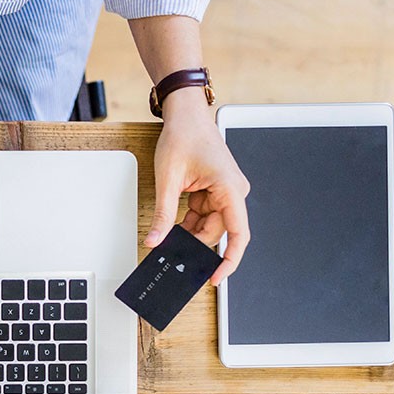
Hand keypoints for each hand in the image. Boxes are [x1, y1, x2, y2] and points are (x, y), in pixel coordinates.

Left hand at [147, 90, 250, 284]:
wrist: (184, 115)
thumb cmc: (183, 136)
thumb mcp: (168, 179)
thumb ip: (163, 214)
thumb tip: (156, 240)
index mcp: (229, 189)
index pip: (238, 234)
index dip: (229, 260)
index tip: (217, 277)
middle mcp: (233, 192)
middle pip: (218, 232)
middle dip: (195, 245)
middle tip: (173, 256)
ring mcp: (225, 192)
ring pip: (210, 226)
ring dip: (190, 233)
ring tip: (169, 238)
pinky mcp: (215, 192)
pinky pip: (204, 215)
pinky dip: (189, 223)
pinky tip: (174, 228)